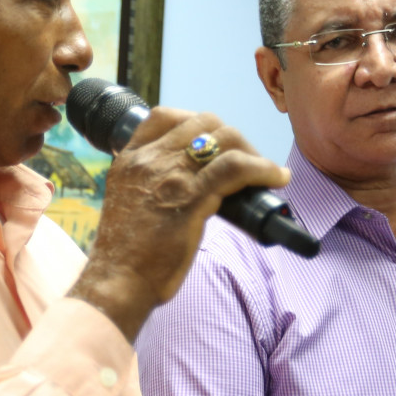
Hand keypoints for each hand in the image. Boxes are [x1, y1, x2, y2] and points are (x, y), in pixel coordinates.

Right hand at [68, 107, 288, 339]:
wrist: (118, 280)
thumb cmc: (126, 254)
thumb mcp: (129, 203)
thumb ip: (151, 185)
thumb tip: (188, 184)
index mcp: (130, 159)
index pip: (165, 115)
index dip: (197, 123)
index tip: (213, 143)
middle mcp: (149, 159)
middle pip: (203, 122)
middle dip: (231, 137)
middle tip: (245, 163)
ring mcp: (172, 175)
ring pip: (224, 138)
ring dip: (252, 152)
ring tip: (265, 173)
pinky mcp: (193, 197)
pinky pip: (236, 167)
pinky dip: (263, 169)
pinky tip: (276, 178)